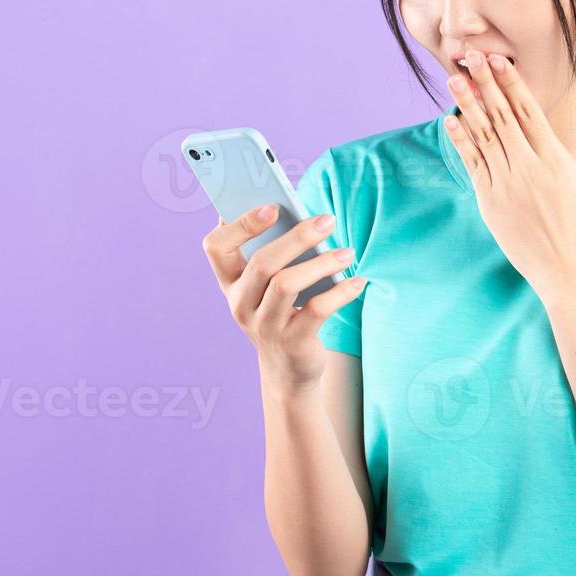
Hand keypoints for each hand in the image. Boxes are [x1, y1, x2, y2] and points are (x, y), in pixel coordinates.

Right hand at [201, 204, 367, 391]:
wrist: (288, 369)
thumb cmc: (282, 311)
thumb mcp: (269, 285)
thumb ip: (276, 251)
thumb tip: (297, 211)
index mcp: (230, 281)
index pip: (217, 247)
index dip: (241, 224)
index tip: (272, 206)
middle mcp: (240, 303)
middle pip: (262, 263)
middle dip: (297, 237)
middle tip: (328, 220)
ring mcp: (263, 325)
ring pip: (286, 284)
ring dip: (321, 264)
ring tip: (347, 252)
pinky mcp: (291, 342)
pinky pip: (317, 310)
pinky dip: (340, 292)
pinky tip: (358, 282)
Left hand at [443, 44, 575, 298]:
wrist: (567, 274)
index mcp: (555, 160)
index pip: (528, 112)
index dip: (511, 83)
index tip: (498, 60)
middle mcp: (528, 169)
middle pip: (501, 116)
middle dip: (484, 83)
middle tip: (469, 55)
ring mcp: (506, 186)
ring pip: (482, 136)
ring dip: (467, 105)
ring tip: (454, 79)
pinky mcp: (490, 203)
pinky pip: (473, 164)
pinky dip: (461, 140)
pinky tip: (450, 120)